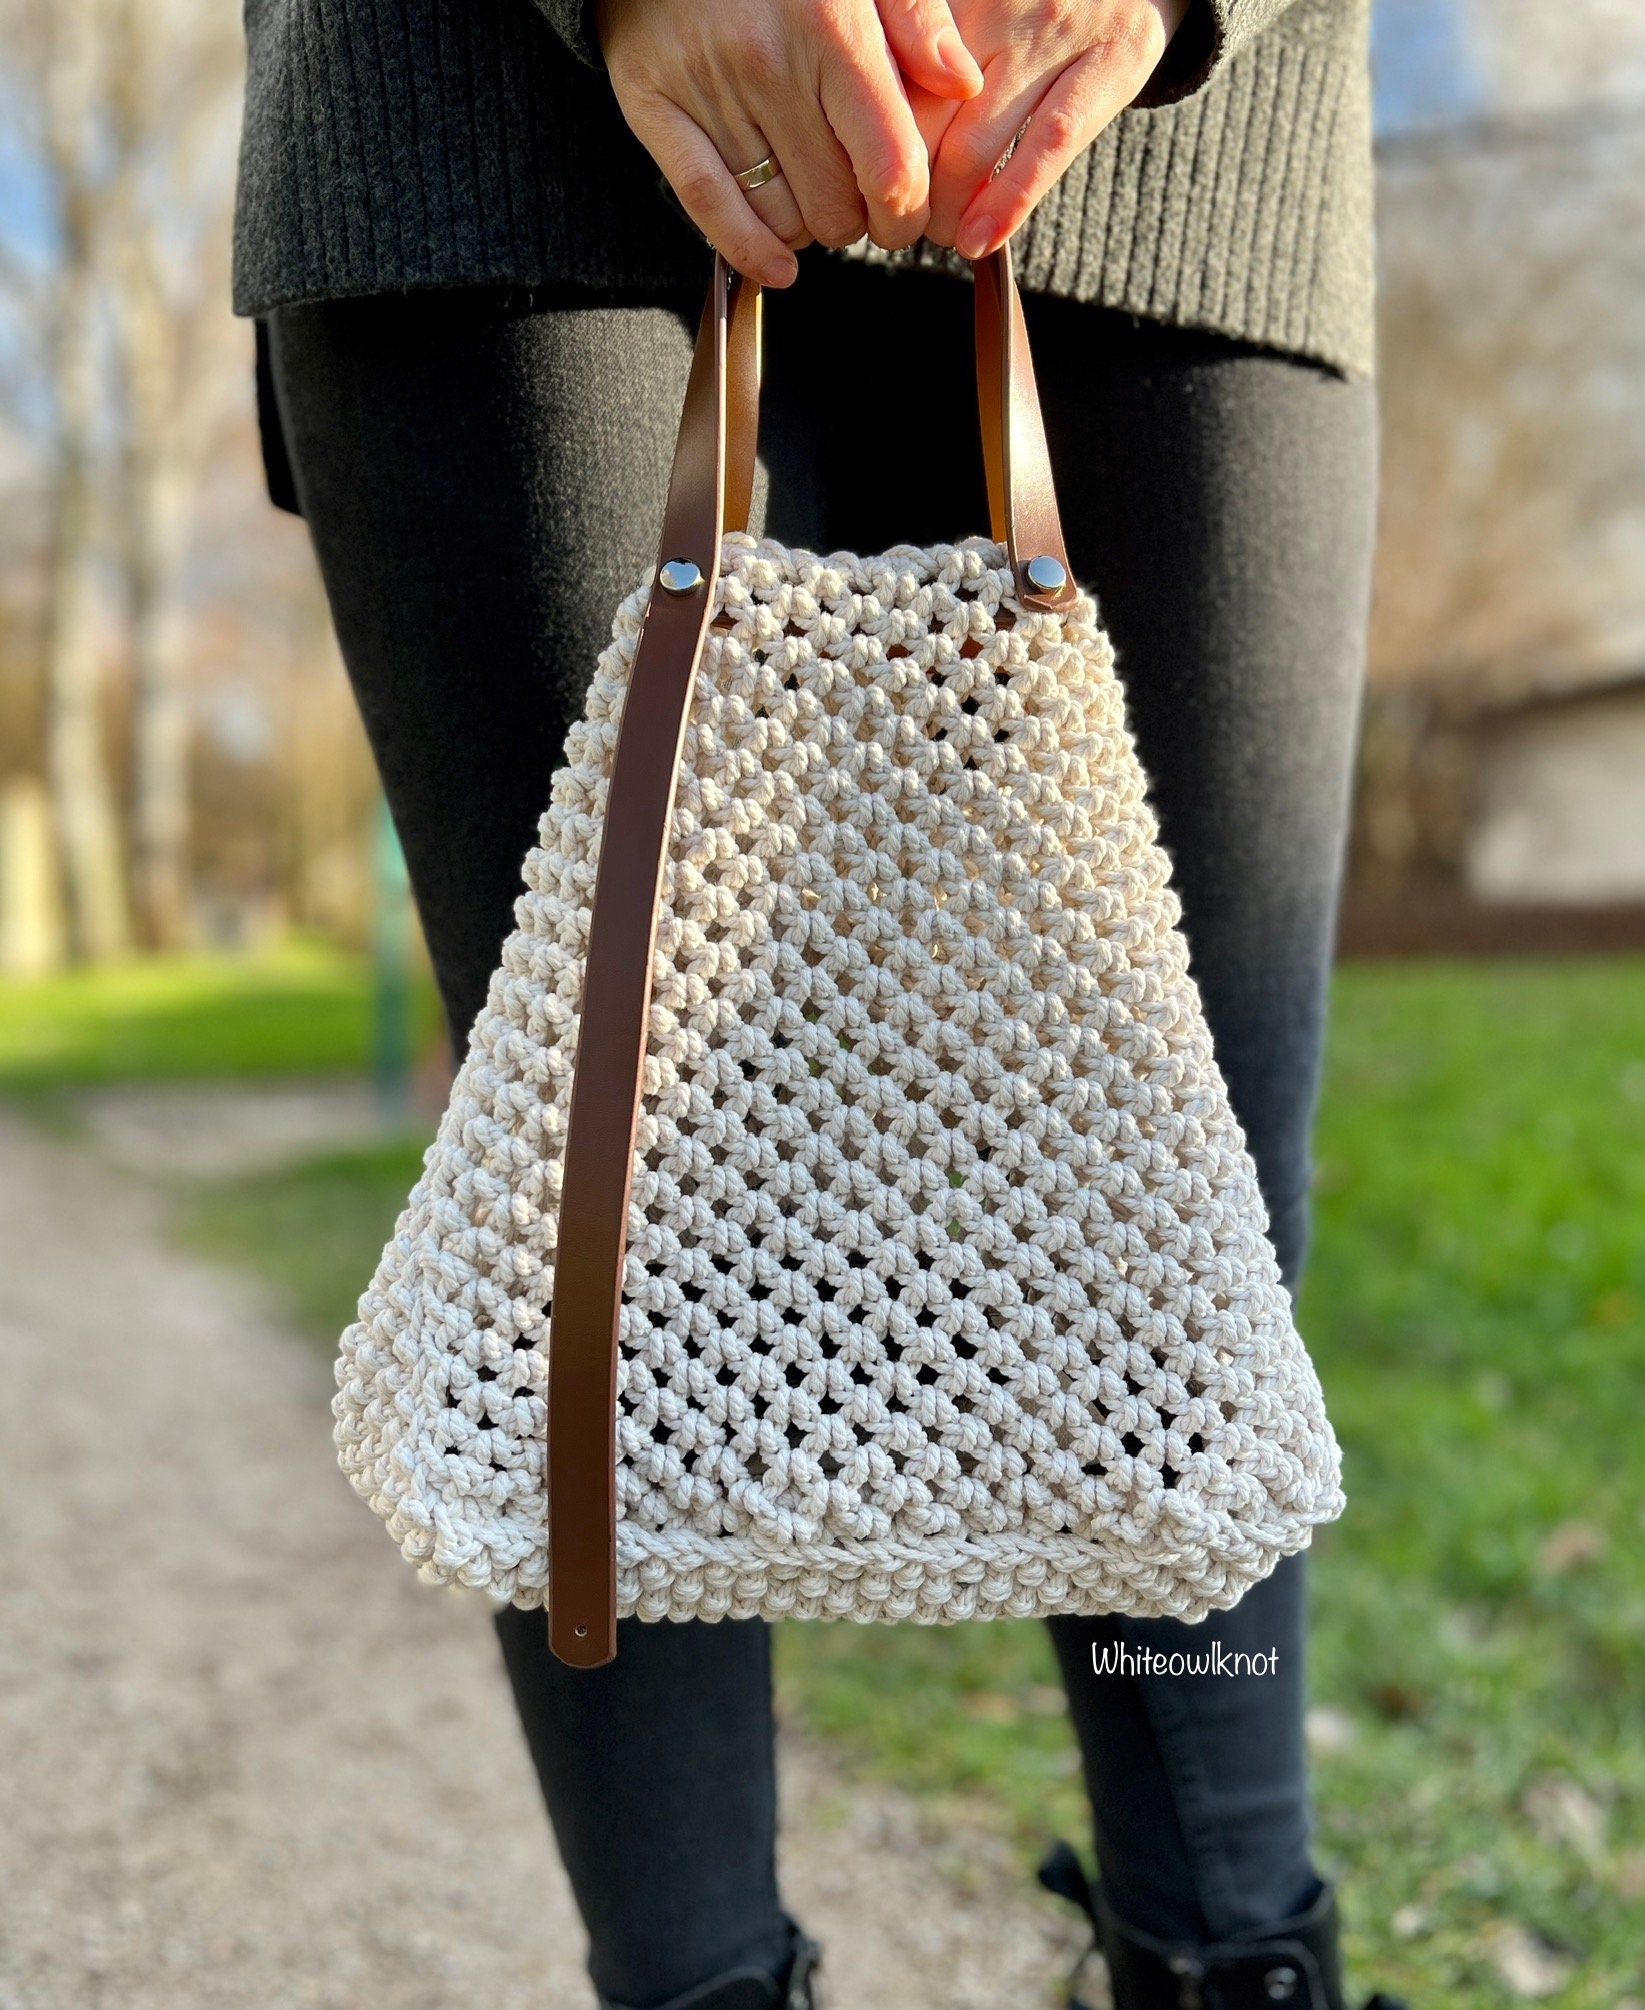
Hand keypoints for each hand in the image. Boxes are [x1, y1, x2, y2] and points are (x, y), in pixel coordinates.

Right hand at [596, 0, 983, 288]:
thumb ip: (918, 21)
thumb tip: (963, 85)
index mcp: (831, 30)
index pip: (890, 168)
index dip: (907, 214)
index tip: (906, 216)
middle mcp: (769, 63)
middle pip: (836, 208)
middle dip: (856, 220)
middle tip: (852, 196)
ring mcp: (708, 89)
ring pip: (781, 217)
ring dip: (804, 227)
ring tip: (807, 190)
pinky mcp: (655, 106)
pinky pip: (707, 206)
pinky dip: (748, 250)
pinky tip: (776, 267)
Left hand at [887, 0, 1189, 257]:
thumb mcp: (973, 9)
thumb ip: (922, 56)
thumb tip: (867, 144)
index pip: (888, 83)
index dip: (870, 144)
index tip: (864, 180)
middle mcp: (998, 0)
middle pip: (921, 120)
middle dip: (904, 186)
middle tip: (898, 218)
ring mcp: (1057, 30)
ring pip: (972, 146)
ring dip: (946, 211)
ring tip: (941, 232)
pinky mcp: (1112, 61)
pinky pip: (1046, 146)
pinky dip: (1007, 204)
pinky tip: (978, 241)